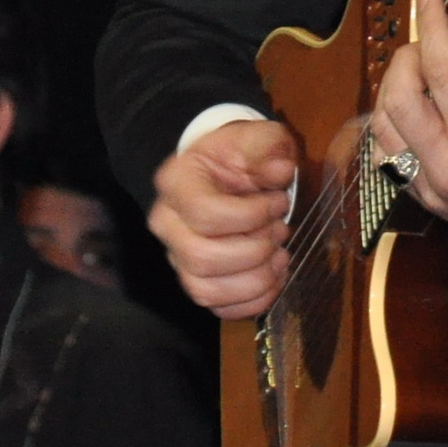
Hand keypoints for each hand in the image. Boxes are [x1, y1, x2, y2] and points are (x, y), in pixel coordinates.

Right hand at [150, 118, 298, 318]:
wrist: (226, 172)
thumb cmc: (239, 155)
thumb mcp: (256, 138)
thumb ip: (268, 149)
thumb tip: (281, 171)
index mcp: (176, 182)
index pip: (204, 212)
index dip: (250, 214)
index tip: (279, 201)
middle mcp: (166, 224)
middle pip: (201, 258)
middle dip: (254, 249)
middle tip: (281, 230)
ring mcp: (177, 257)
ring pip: (205, 291)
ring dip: (255, 280)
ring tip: (280, 256)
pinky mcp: (196, 281)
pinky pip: (218, 308)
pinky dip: (253, 302)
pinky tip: (275, 278)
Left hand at [372, 0, 447, 265]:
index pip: (441, 72)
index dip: (431, 25)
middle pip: (398, 99)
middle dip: (406, 57)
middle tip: (429, 38)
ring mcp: (432, 191)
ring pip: (382, 128)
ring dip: (393, 89)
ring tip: (421, 68)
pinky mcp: (427, 200)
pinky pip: (389, 156)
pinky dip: (392, 122)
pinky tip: (416, 105)